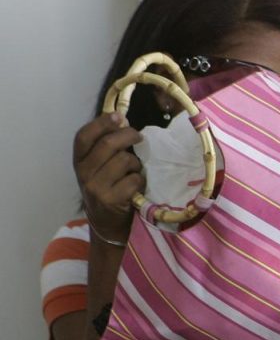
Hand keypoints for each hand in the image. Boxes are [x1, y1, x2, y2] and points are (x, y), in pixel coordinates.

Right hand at [72, 112, 143, 243]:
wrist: (107, 223)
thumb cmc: (108, 188)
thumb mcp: (99, 167)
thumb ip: (106, 147)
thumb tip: (123, 121)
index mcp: (79, 161)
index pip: (83, 136)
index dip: (102, 123)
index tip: (119, 116)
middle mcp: (83, 173)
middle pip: (107, 145)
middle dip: (128, 136)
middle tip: (139, 137)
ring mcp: (95, 187)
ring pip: (124, 161)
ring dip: (136, 164)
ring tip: (135, 171)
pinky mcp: (110, 200)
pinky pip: (134, 180)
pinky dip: (140, 181)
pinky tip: (136, 187)